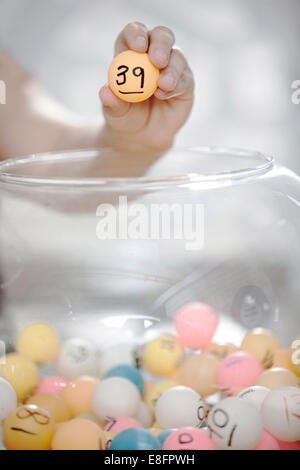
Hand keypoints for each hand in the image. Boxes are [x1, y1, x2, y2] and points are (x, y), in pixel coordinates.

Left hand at [99, 22, 193, 153]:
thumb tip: (105, 92)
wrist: (142, 137)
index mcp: (131, 52)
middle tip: (157, 60)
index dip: (136, 33)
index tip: (137, 45)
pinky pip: (185, 78)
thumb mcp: (114, 112)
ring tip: (162, 86)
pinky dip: (176, 86)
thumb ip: (112, 102)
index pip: (134, 33)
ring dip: (171, 70)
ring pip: (177, 56)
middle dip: (160, 44)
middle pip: (161, 36)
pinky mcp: (185, 82)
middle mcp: (153, 55)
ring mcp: (172, 67)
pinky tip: (165, 95)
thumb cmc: (125, 118)